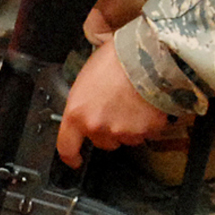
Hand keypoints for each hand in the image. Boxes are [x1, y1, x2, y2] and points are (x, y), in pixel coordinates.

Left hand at [55, 37, 173, 165]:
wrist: (148, 53)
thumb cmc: (116, 58)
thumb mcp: (86, 79)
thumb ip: (83, 103)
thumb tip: (87, 111)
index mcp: (78, 114)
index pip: (67, 147)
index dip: (71, 156)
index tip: (74, 160)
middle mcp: (99, 127)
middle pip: (102, 142)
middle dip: (107, 130)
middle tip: (115, 107)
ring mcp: (124, 132)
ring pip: (126, 138)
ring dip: (128, 126)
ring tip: (132, 101)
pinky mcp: (148, 130)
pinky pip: (147, 132)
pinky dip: (147, 122)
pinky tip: (147, 103)